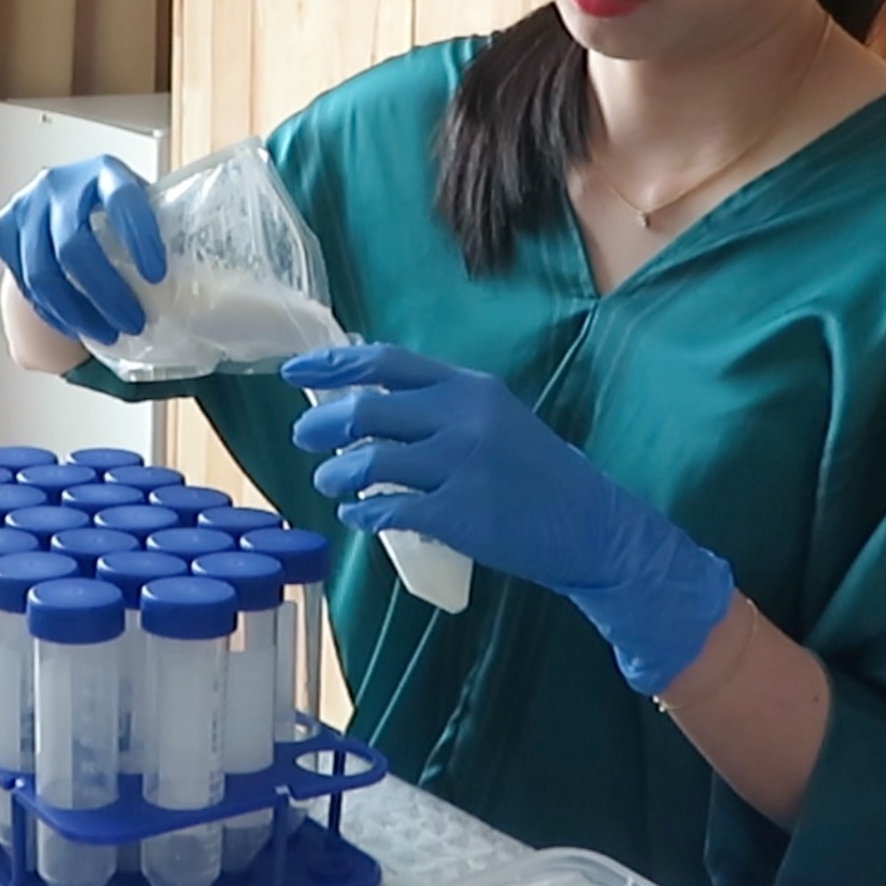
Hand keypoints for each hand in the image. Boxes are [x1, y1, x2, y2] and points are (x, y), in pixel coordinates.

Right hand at [0, 155, 165, 345]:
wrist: (66, 197)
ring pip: (42, 272)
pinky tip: (74, 324)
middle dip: (106, 293)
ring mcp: (26, 205)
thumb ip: (166, 231)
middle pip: (73, 246)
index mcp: (104, 171)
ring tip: (108, 334)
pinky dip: (51, 311)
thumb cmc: (116, 209)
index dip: (139, 237)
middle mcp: (59, 183)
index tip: (158, 275)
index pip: (122, 199)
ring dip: (77, 313)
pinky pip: (24, 282)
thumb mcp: (144, 206)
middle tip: (134, 322)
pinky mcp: (3, 229)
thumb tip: (210, 287)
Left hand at [284, 343, 734, 694]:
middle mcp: (462, 417)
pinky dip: (363, 513)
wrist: (590, 523)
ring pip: (369, 462)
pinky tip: (358, 516)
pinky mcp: (459, 514)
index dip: (333, 365)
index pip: (386, 362)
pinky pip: (389, 510)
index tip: (295, 372)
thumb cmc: (534, 470)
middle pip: (366, 409)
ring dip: (336, 474)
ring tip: (328, 482)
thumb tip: (364, 399)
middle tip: (304, 436)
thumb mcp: (493, 416)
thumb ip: (438, 405)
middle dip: (322, 424)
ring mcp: (460, 465)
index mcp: (469, 386)